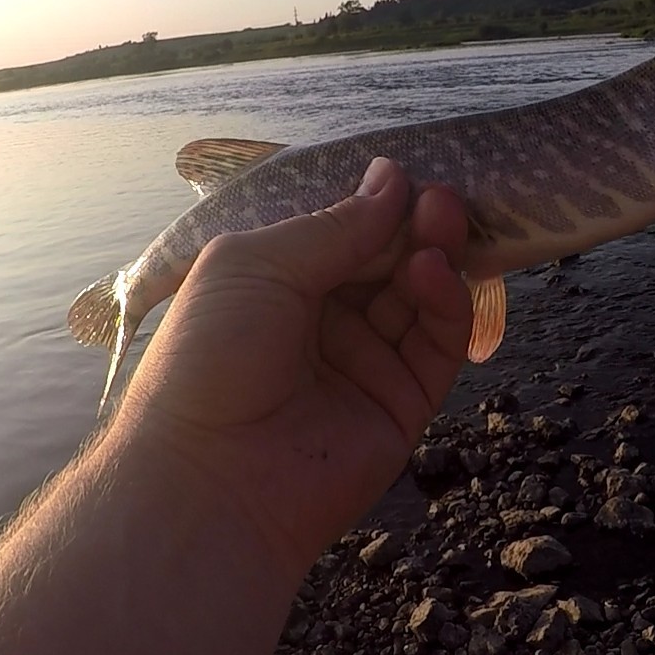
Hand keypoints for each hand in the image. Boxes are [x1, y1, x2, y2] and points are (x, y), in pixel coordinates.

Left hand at [118, 157, 472, 573]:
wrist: (210, 479)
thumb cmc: (210, 357)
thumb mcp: (259, 265)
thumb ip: (335, 226)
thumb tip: (393, 177)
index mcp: (278, 284)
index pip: (342, 232)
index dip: (376, 204)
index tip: (407, 175)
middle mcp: (324, 321)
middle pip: (388, 260)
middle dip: (415, 224)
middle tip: (441, 195)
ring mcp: (366, 363)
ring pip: (419, 297)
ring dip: (434, 255)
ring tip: (443, 221)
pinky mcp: (402, 404)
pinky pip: (437, 345)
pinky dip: (445, 304)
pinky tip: (434, 272)